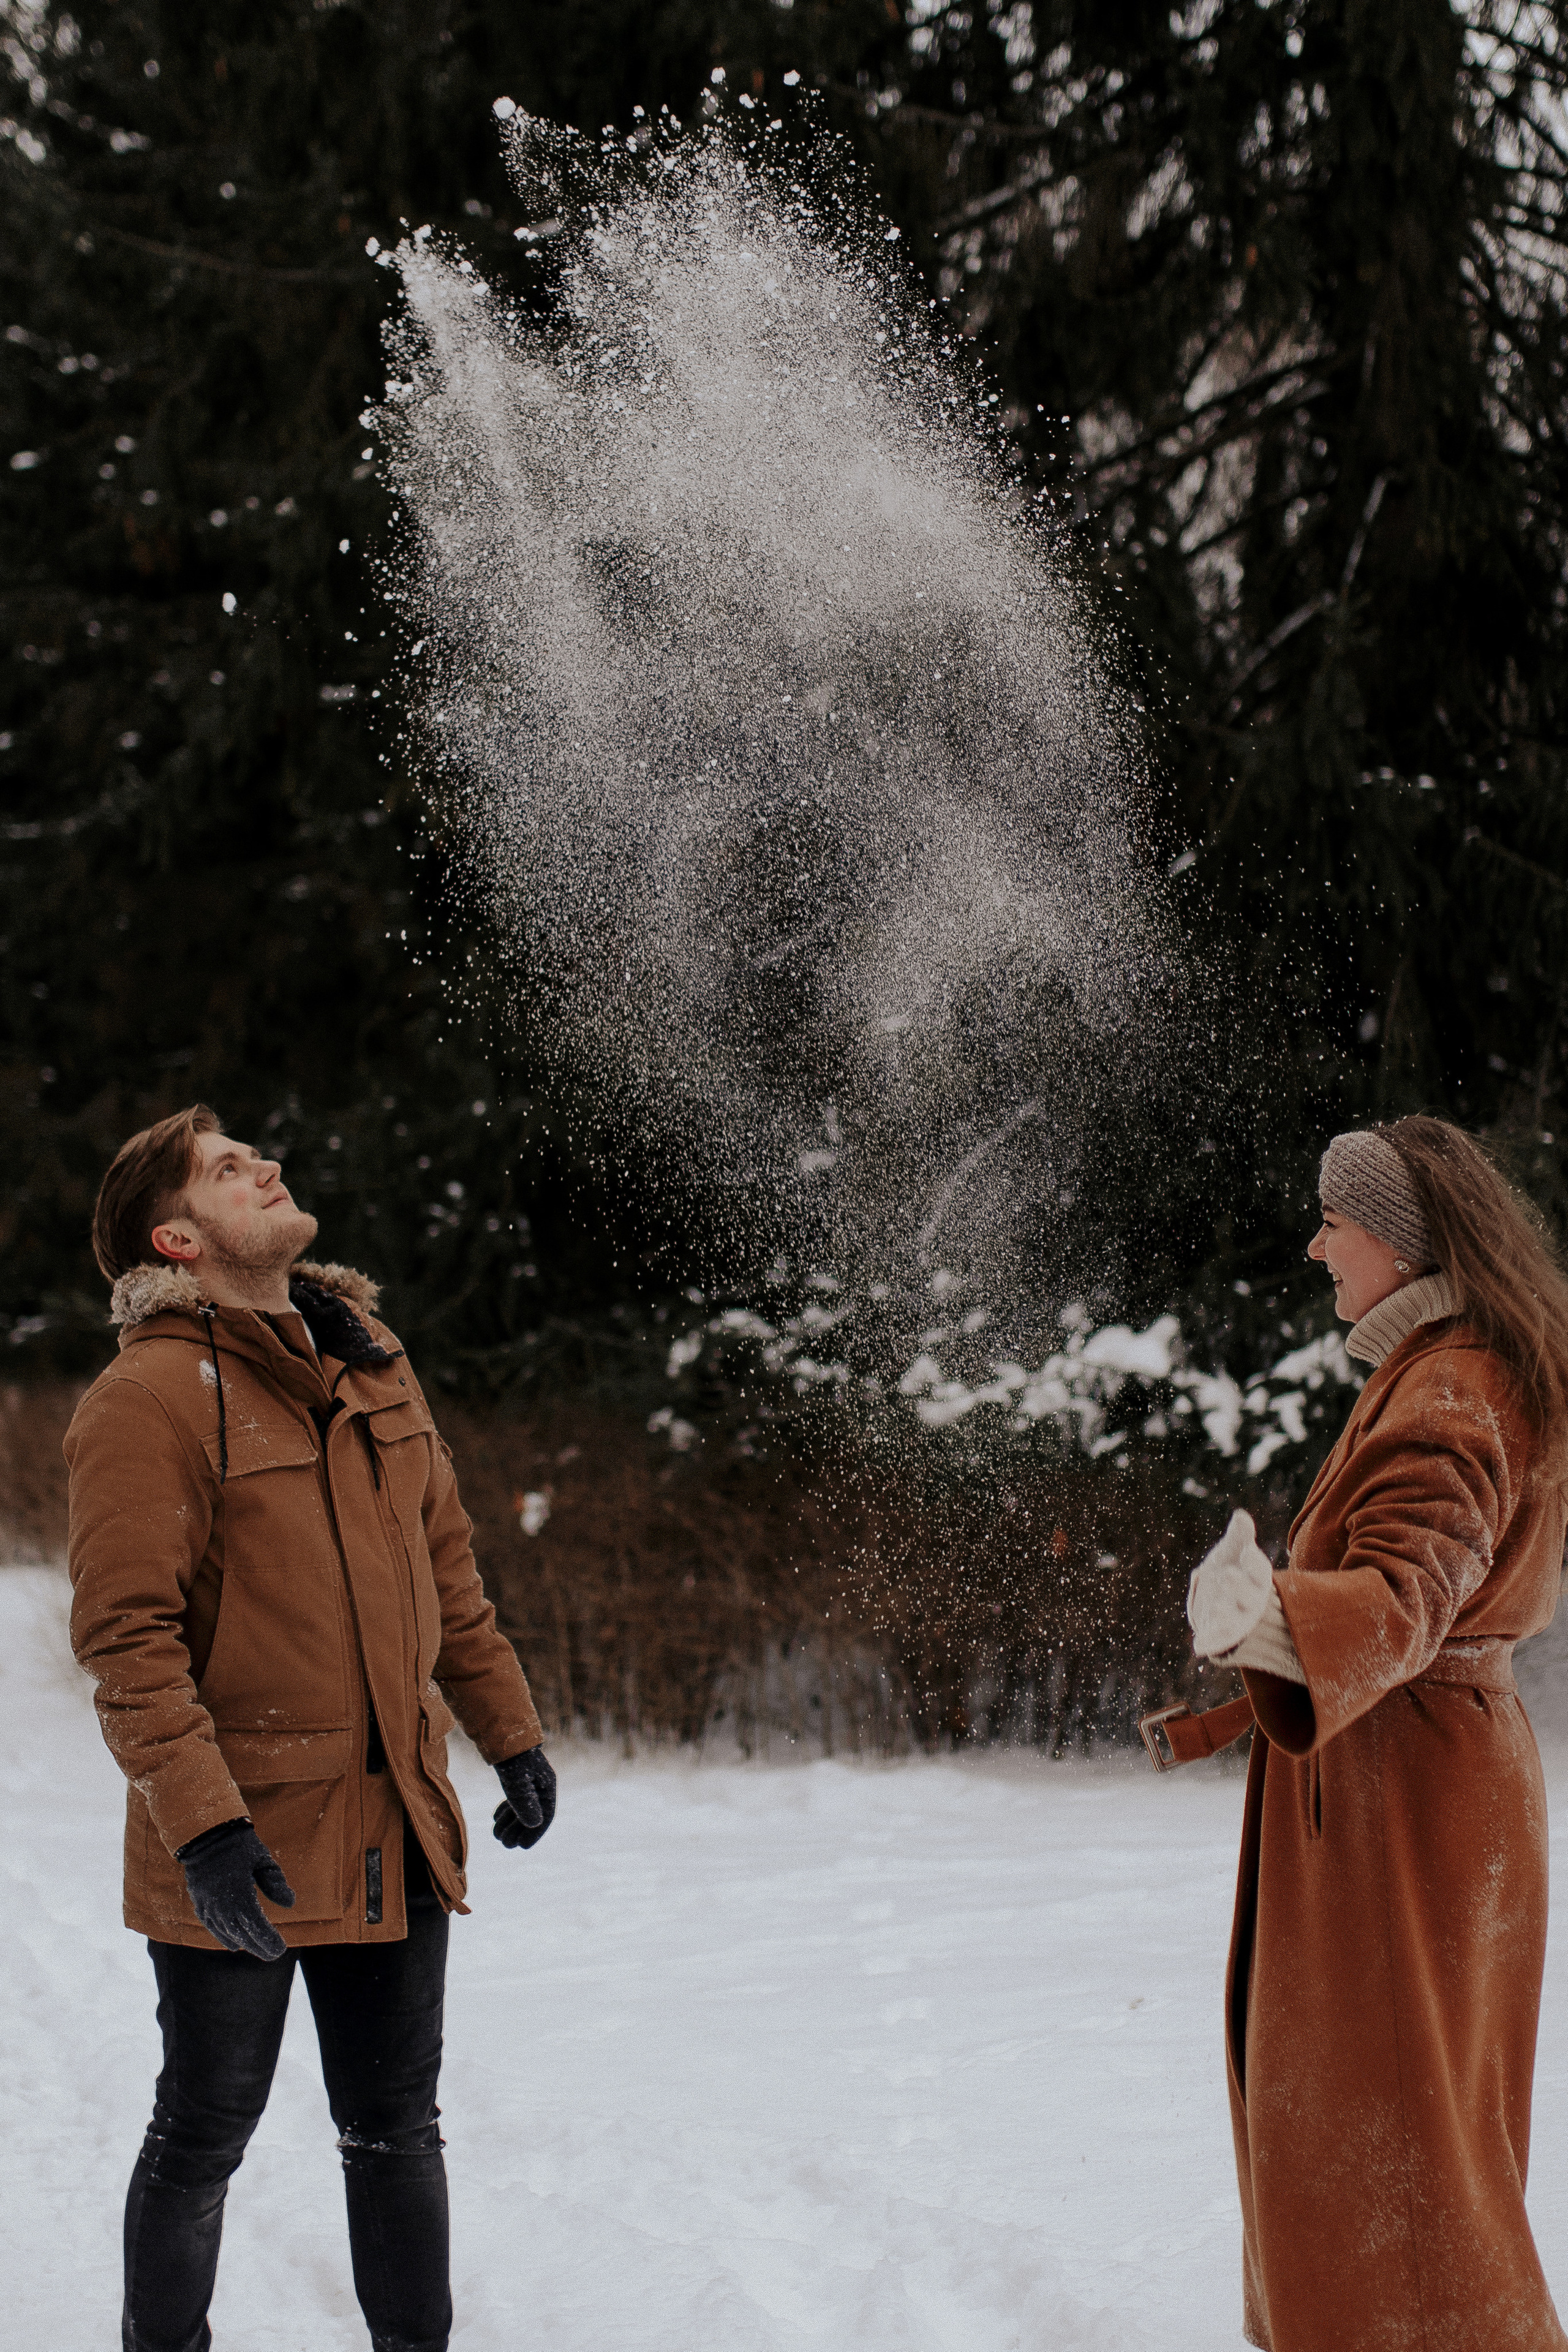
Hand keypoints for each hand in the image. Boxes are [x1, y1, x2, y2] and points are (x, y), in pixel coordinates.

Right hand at [176, 1819, 295, 1959]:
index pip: (257, 1927)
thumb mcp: (263, 1860)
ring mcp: (208, 1906)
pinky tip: (232, 1943)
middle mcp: (222, 1906)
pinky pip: (211, 1926)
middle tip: (272, 1954)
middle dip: (258, 1946)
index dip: (269, 1941)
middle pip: (242, 1935)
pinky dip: (223, 1936)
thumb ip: (275, 1883)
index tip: (281, 1949)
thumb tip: (290, 1903)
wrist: (206, 1834)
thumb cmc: (240, 1846)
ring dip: (242, 1943)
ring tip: (256, 1948)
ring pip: (226, 1933)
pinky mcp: (199, 1902)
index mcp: (240, 1896)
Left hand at [493, 1745, 556, 1850]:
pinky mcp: (516, 1777)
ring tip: (496, 1834)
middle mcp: (540, 1785)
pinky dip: (506, 1811)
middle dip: (518, 1831)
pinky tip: (496, 1819)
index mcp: (547, 1786)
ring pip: (521, 1808)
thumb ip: (526, 1804)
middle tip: (505, 1844)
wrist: (501, 1734)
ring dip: (509, 1823)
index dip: (535, 1833)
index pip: (545, 1816)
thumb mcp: (517, 1783)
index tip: (523, 1847)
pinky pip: (514, 1799)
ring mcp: (528, 1781)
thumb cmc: (512, 1759)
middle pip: (532, 1814)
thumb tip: (535, 1824)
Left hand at [1187, 1509, 1274, 1658]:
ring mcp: (1237, 1621)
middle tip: (1225, 1575)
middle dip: (1238, 1587)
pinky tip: (1197, 1646)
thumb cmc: (1235, 1570)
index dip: (1254, 1562)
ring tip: (1215, 1608)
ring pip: (1233, 1620)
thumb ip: (1239, 1536)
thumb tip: (1240, 1515)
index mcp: (1257, 1580)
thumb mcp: (1234, 1551)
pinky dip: (1209, 1644)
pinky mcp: (1221, 1636)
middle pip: (1247, 1596)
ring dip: (1225, 1615)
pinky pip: (1216, 1641)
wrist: (1228, 1601)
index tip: (1246, 1551)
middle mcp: (1251, 1602)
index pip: (1260, 1571)